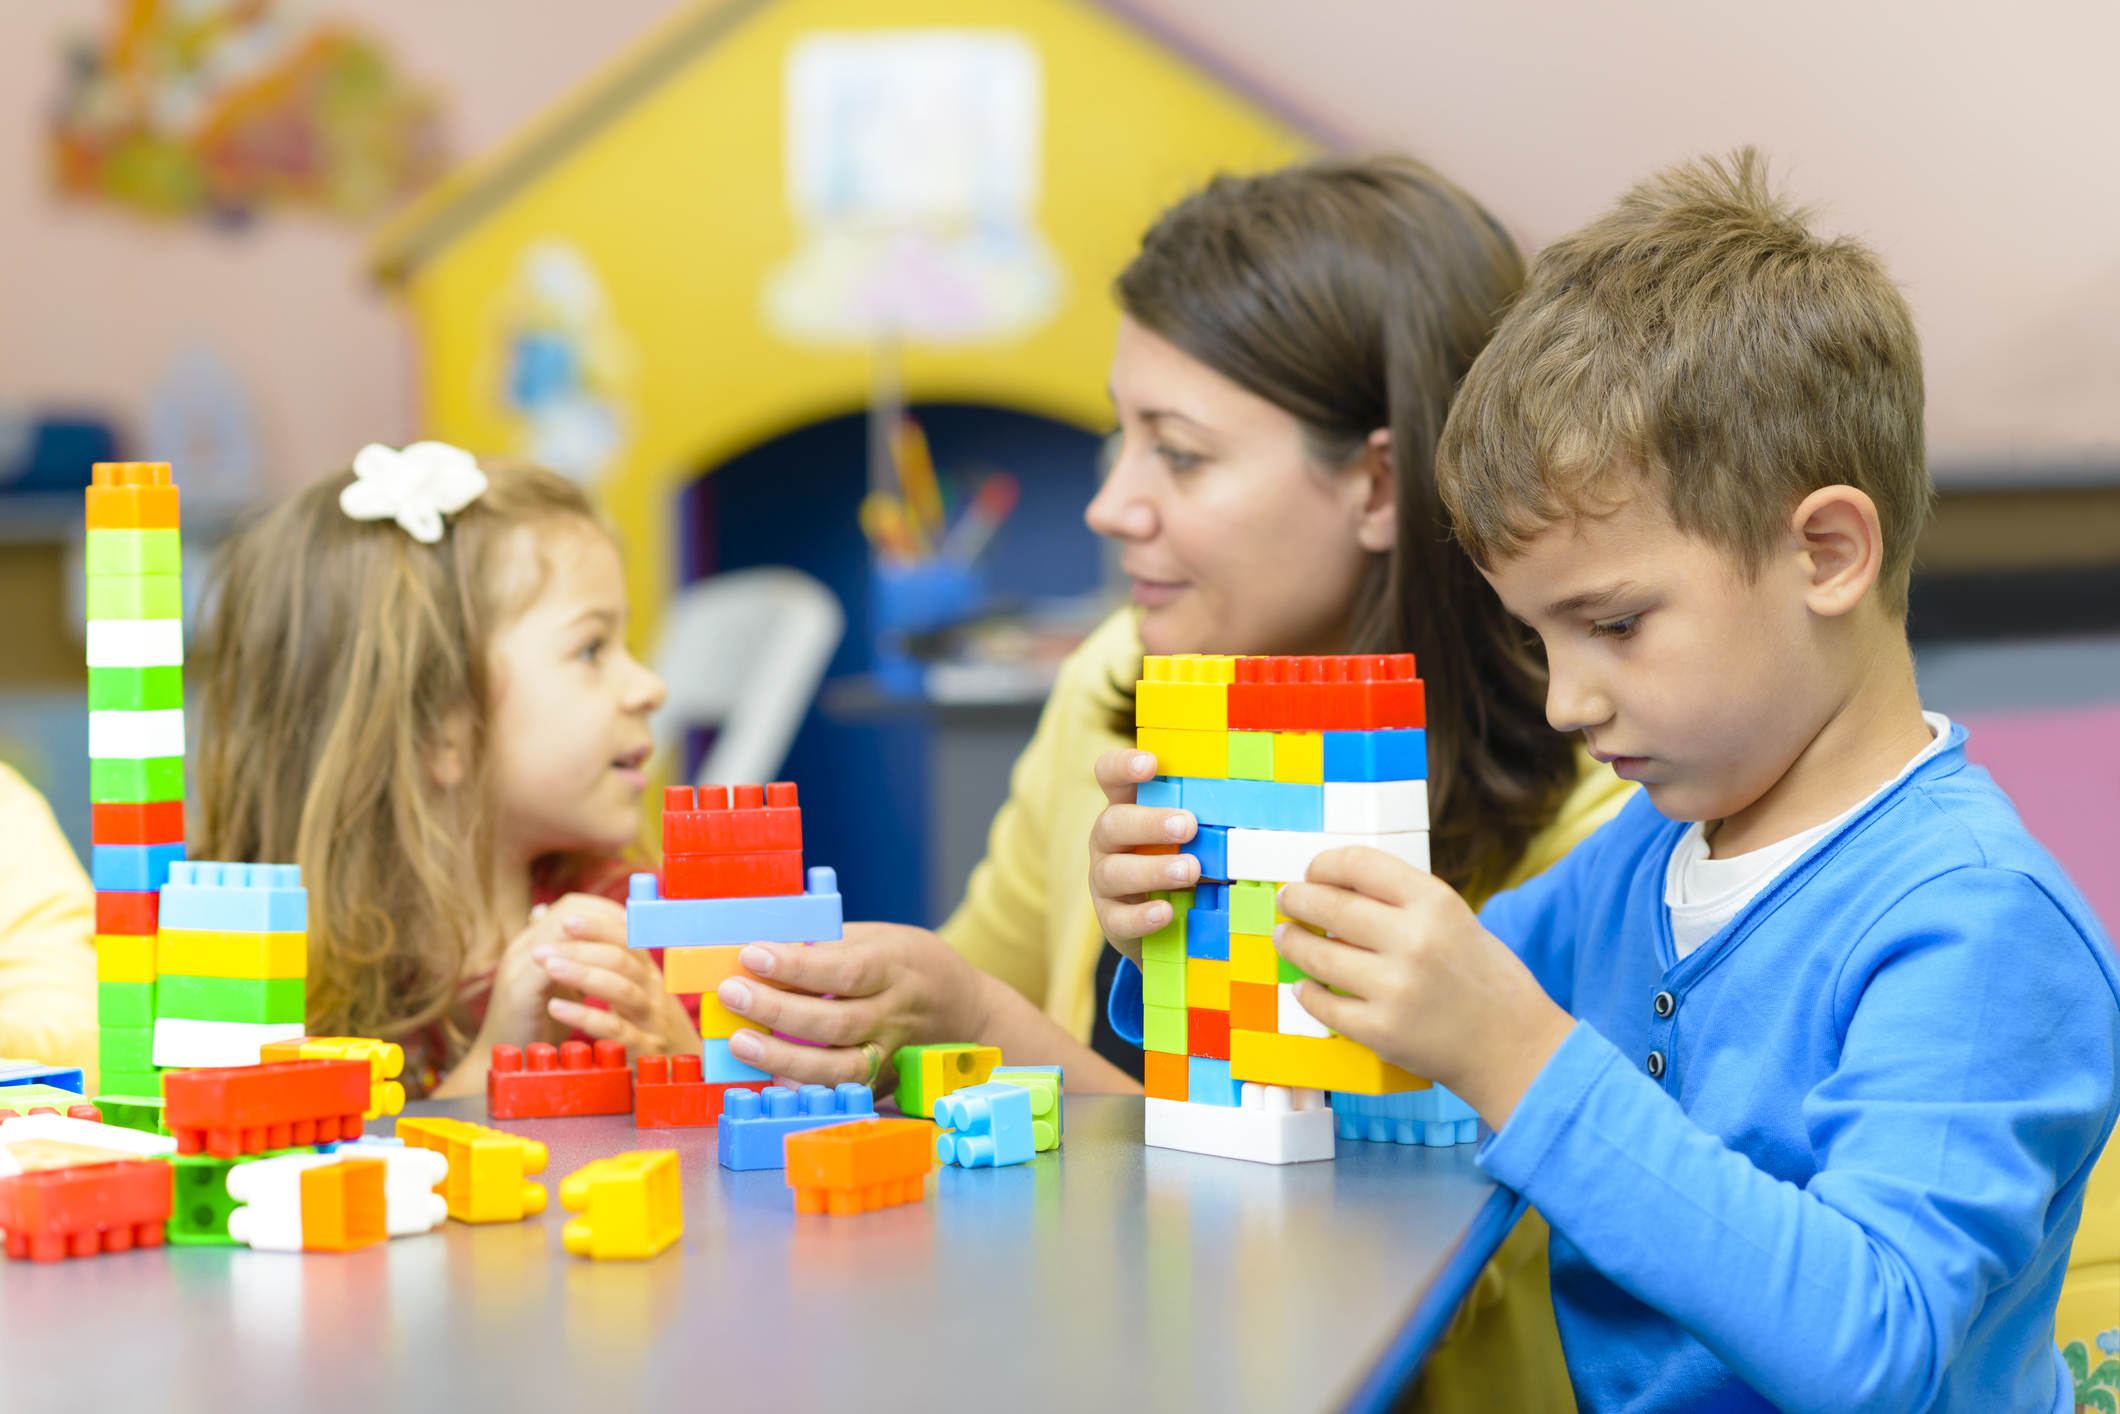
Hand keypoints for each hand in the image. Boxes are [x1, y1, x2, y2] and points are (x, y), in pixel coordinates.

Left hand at [476, 893, 699, 1060]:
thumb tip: (561, 918)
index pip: (628, 940)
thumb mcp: (637, 993)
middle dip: (582, 948)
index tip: (565, 918)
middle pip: (623, 960)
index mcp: (651, 976)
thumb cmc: (652, 1030)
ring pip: (622, 990)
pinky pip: (617, 1030)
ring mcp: (654, 1022)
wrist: (690, 1077)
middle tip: (542, 946)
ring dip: (583, 974)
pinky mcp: (647, 1052)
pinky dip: (585, 1017)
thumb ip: (608, 962)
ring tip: (548, 966)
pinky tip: (556, 1007)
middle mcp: (656, 993)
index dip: (598, 927)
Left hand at [711, 922, 994, 1088]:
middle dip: (777, 1010)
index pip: (844, 969)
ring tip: (740, 1044)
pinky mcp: (884, 1082)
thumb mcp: (876, 937)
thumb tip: (761, 953)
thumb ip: (826, 946)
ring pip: (840, 1067)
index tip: (752, 955)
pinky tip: (770, 1076)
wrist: (966, 1009)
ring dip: (784, 1058)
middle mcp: (895, 1013)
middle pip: (836, 1021)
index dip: (796, 965)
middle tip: (732, 994)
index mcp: (895, 966)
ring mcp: (891, 1053)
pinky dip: (805, 1086)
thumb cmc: (908, 963)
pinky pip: (842, 1090)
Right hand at [1087, 747, 1201, 960]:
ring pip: (1114, 871)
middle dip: (1150, 823)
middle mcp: (1109, 841)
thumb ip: (1211, 823)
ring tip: (1190, 870)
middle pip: (1113, 823)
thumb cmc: (1181, 864)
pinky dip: (1142, 916)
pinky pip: (1118, 917)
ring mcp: (1104, 879)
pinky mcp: (1110, 917)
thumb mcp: (1195, 839)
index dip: (1123, 766)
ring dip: (1154, 869)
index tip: (1150, 764)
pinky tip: (1165, 913)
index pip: (1110, 776)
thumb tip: (1264, 810)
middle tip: (1188, 825)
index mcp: (1127, 809)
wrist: (1162, 926)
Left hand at [1272, 849, 1575, 1128]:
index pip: (1359, 864)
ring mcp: (1395, 988)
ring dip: (1293, 943)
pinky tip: (1305, 985)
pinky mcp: (1382, 1031)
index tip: (1312, 871)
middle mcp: (1414, 941)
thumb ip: (1404, 903)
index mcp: (1435, 903)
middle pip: (1329, 906)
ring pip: (1318, 957)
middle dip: (1297, 900)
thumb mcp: (1457, 920)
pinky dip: (1308, 993)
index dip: (1323, 864)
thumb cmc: (1485, 980)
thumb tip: (1337, 888)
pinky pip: (1325, 1005)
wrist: (1515, 1047)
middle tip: (1287, 900)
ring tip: (1286, 937)